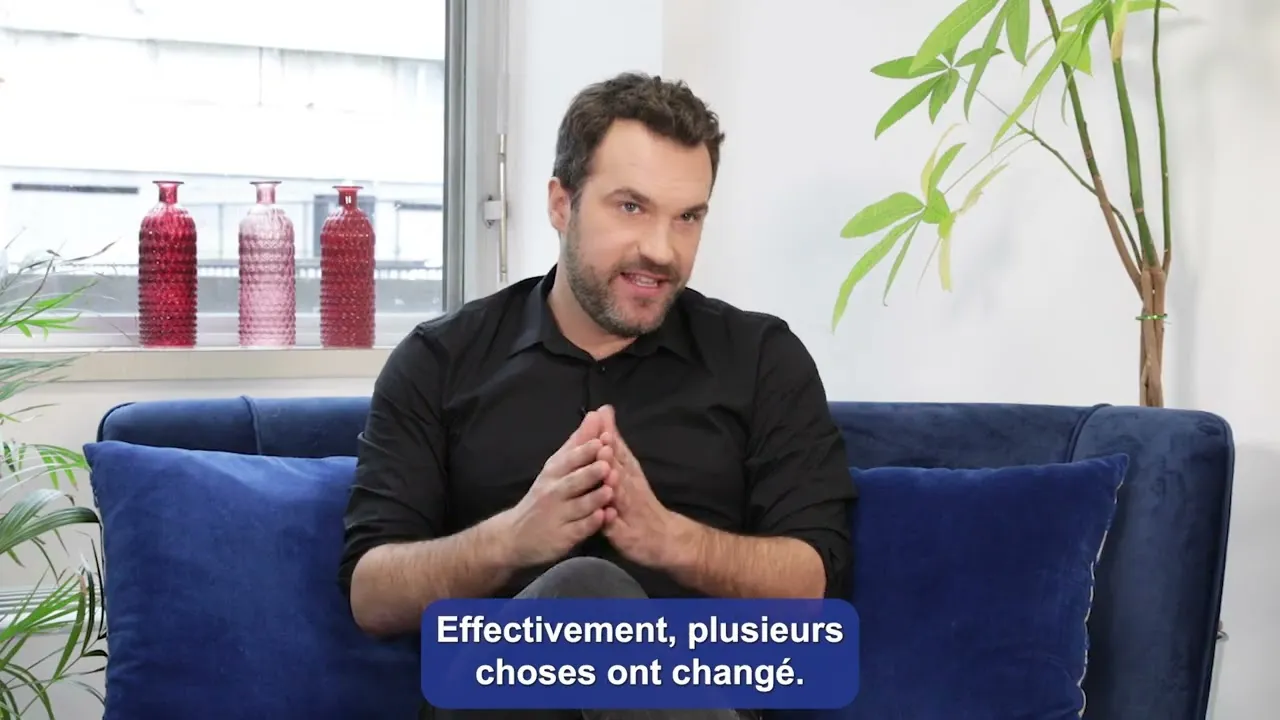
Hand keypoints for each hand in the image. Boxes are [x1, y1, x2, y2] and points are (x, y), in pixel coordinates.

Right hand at [499, 410, 615, 566]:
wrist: (516, 535)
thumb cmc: (543, 496)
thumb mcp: (557, 467)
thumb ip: (578, 442)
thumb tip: (597, 414)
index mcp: (554, 472)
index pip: (569, 459)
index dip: (585, 450)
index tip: (602, 440)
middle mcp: (553, 492)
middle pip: (573, 481)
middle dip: (589, 473)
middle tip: (607, 464)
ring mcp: (557, 516)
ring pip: (578, 506)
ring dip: (594, 498)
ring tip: (609, 490)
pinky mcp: (562, 537)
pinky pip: (578, 530)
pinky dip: (591, 524)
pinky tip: (603, 517)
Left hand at [595, 405, 676, 567]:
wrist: (665, 538)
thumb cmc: (640, 501)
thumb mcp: (628, 468)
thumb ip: (616, 442)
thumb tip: (605, 411)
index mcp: (628, 472)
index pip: (618, 449)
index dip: (609, 435)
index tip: (600, 416)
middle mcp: (630, 487)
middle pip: (621, 469)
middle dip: (612, 455)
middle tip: (604, 440)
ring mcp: (629, 510)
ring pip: (622, 496)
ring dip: (616, 485)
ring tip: (610, 474)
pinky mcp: (625, 533)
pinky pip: (618, 526)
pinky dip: (613, 520)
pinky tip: (608, 515)